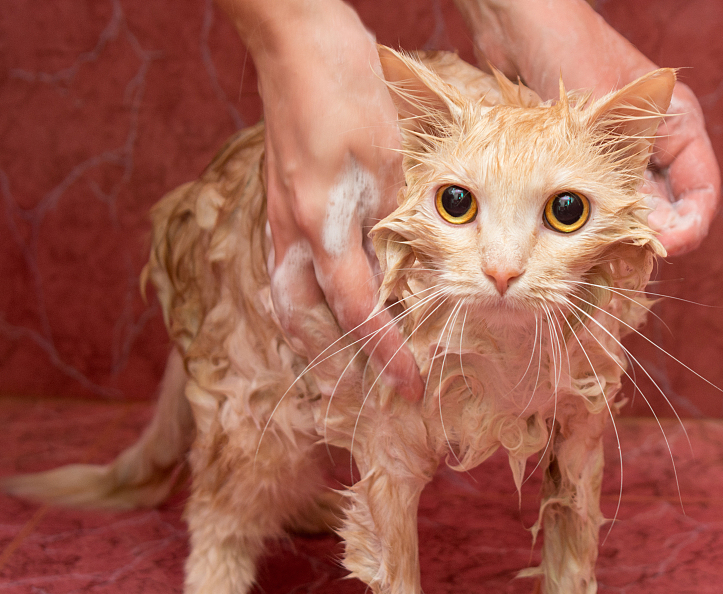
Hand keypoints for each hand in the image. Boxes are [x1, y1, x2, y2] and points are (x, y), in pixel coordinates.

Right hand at [219, 0, 422, 400]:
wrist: (295, 41)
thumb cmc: (347, 92)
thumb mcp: (389, 159)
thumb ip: (395, 220)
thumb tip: (407, 269)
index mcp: (322, 227)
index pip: (359, 311)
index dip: (386, 352)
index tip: (410, 386)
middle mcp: (292, 230)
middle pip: (303, 318)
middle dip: (332, 360)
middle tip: (361, 391)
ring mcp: (280, 215)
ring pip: (286, 294)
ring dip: (312, 333)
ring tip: (338, 359)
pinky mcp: (280, 198)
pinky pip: (286, 266)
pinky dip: (305, 296)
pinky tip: (327, 297)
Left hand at [454, 0, 719, 255]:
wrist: (513, 19)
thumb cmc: (563, 44)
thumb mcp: (601, 105)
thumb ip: (625, 161)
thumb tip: (651, 224)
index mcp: (677, 123)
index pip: (701, 193)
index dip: (687, 228)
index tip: (661, 248)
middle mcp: (655, 144)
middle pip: (669, 212)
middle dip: (650, 241)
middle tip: (624, 268)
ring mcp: (621, 156)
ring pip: (633, 214)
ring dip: (619, 241)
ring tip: (599, 266)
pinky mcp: (585, 165)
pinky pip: (598, 208)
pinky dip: (591, 229)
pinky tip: (574, 248)